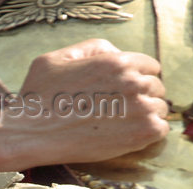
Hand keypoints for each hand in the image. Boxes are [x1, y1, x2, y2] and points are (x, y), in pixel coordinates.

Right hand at [0, 39, 169, 171]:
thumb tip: (114, 52)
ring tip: (127, 126)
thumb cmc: (39, 97)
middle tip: (125, 112)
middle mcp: (132, 82)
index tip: (128, 93)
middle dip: (143, 98)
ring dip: (148, 116)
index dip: (140, 79)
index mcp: (116, 61)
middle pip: (156, 88)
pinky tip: (133, 136)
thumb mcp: (58, 58)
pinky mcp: (138, 135)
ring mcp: (138, 109)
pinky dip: (151, 134)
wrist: (32, 133)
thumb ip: (91, 49)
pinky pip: (160, 130)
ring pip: (160, 109)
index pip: (150, 67)